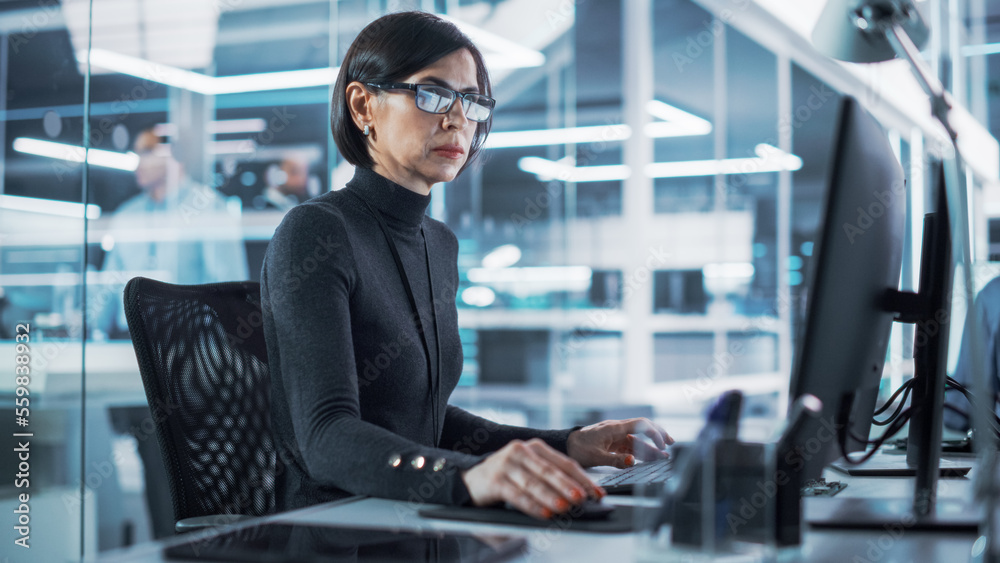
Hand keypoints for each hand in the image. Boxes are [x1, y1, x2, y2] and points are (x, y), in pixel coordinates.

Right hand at [461, 438, 603, 519]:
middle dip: (568, 486)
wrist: (472, 479)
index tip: (597, 493)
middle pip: (550, 470)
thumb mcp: (530, 473)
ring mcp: (506, 464)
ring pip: (534, 483)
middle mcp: (520, 451)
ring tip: (564, 507)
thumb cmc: (507, 477)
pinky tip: (543, 513)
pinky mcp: (495, 480)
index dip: (583, 479)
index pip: (564, 463)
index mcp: (534, 447)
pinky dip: (532, 505)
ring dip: (551, 496)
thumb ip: (550, 480)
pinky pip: (517, 495)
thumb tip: (577, 497)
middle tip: (582, 498)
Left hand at [566, 417, 673, 468]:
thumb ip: (615, 460)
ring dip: (651, 447)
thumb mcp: (596, 457)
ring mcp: (616, 436)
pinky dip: (641, 452)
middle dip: (657, 435)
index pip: (640, 425)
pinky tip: (649, 458)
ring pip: (638, 439)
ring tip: (663, 456)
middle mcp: (617, 429)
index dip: (654, 433)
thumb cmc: (578, 449)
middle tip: (670, 444)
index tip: (662, 444)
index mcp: (614, 428)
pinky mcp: (614, 443)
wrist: (565, 445)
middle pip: (643, 428)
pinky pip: (631, 446)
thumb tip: (633, 461)